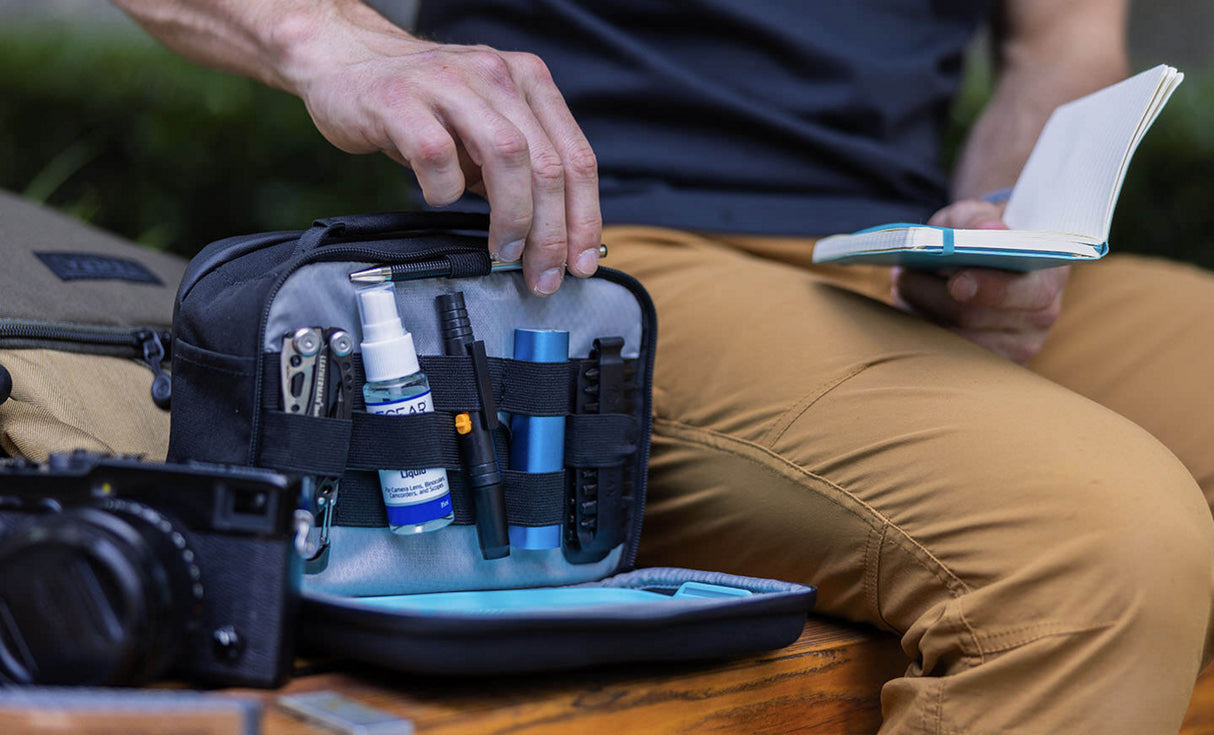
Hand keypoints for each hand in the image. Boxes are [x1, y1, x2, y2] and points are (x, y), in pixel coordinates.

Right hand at [281, 10, 600, 295]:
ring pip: (507, 156)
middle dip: (551, 232)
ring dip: (512, 217)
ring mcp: (448, 84)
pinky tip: (439, 197)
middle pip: (546, 163)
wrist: (345, 60)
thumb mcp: (484, 127)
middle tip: (543, 273)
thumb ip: (519, 170)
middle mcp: (495, 75)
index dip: (584, 217)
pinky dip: (444, 191)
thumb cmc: (421, 105)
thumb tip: (552, 238)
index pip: (575, 156)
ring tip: (503, 249)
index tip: (580, 261)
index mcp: (527, 81)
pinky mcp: (400, 101)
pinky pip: (437, 157)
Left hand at [891, 199, 1068, 364]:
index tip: (957, 282)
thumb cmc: (981, 234)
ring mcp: (1014, 348)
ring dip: (919, 312)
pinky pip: (942, 356)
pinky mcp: (985, 365)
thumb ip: (979, 219)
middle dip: (932, 296)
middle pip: (975, 318)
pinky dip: (919, 331)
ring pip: (951, 339)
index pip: (1031, 292)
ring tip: (905, 287)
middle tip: (904, 275)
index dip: (992, 289)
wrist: (990, 259)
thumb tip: (988, 232)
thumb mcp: (978, 216)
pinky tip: (910, 309)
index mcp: (1049, 277)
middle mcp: (1039, 318)